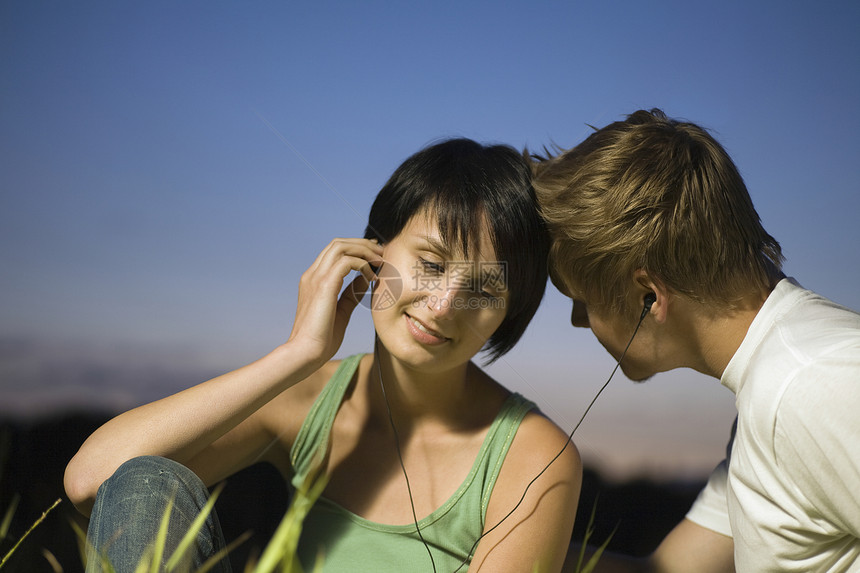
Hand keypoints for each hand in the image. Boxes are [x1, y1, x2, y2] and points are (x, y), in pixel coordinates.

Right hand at [287, 238, 382, 363]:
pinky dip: (362, 265)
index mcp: (313, 279)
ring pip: (341, 247)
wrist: (305, 353)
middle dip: (363, 244)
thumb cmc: (321, 339)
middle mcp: (312, 274)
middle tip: (382, 254)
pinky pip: (346, 262)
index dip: (356, 248)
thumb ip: (351, 293)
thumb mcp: (341, 311)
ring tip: (380, 262)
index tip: (375, 254)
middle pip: (338, 243)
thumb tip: (365, 279)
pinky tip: (372, 277)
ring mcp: (316, 278)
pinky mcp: (324, 285)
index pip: (334, 251)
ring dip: (364, 250)